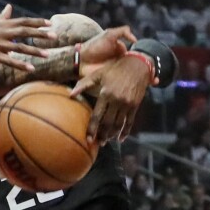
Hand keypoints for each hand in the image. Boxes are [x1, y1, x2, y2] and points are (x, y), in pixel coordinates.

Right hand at [0, 5, 52, 69]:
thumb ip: (2, 17)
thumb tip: (10, 7)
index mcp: (1, 24)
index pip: (22, 22)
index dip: (36, 22)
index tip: (50, 24)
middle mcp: (0, 32)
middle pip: (24, 32)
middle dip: (40, 34)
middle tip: (54, 37)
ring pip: (19, 47)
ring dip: (34, 51)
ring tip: (48, 55)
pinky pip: (9, 61)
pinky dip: (20, 65)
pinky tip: (31, 69)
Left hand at [72, 27, 148, 142]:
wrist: (138, 64)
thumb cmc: (115, 68)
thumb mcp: (99, 73)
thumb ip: (84, 84)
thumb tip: (70, 94)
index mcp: (105, 94)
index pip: (97, 116)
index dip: (92, 129)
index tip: (88, 139)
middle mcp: (116, 101)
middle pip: (108, 123)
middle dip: (102, 135)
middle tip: (98, 144)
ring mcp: (127, 104)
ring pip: (119, 124)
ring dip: (112, 135)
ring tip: (107, 141)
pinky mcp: (135, 105)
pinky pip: (130, 122)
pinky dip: (125, 131)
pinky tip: (121, 138)